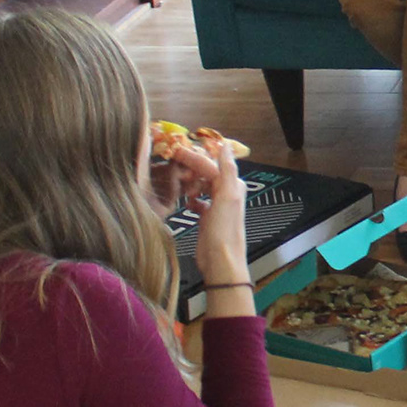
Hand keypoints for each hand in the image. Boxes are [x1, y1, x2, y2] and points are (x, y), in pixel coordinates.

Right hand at [181, 139, 248, 303]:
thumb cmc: (224, 230)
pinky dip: (191, 199)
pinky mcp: (207, 217)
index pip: (210, 164)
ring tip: (181, 190)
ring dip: (190, 185)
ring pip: (200, 186)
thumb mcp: (227, 197)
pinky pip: (198, 201)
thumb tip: (226, 146)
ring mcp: (217, 205)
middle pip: (205, 173)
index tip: (173, 153)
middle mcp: (226, 192)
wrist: (220, 261)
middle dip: (190, 171)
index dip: (192, 158)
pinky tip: (187, 204)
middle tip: (174, 173)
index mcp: (233, 185)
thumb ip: (227, 170)